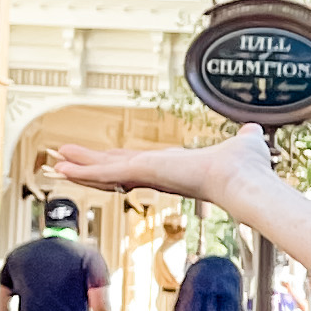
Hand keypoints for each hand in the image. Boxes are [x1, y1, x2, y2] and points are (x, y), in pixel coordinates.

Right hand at [51, 127, 275, 213]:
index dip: (120, 162)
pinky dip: (84, 169)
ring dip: (81, 167)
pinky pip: (106, 170)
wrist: (245, 180)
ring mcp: (149, 174)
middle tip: (67, 162)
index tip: (106, 159)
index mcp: (176, 167)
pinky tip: (64, 166)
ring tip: (57, 163)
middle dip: (91, 165)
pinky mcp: (143, 171)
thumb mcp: (244, 145)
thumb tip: (254, 131)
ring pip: (106, 171)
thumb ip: (245, 138)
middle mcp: (159, 173)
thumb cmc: (248, 169)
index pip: (140, 164)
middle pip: (116, 168)